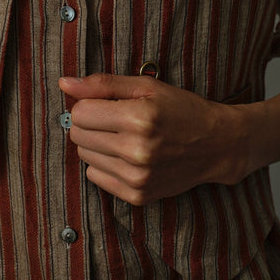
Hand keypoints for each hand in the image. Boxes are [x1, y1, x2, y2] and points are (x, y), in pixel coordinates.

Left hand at [59, 74, 251, 205]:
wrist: (216, 144)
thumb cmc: (180, 108)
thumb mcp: (145, 86)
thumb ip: (102, 84)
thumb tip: (63, 84)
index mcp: (138, 118)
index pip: (79, 112)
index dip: (88, 104)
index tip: (105, 103)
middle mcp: (136, 151)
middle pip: (78, 135)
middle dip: (91, 123)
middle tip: (115, 118)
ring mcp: (137, 177)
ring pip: (84, 157)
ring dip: (97, 144)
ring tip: (124, 136)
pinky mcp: (137, 196)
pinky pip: (96, 178)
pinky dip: (105, 164)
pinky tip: (127, 155)